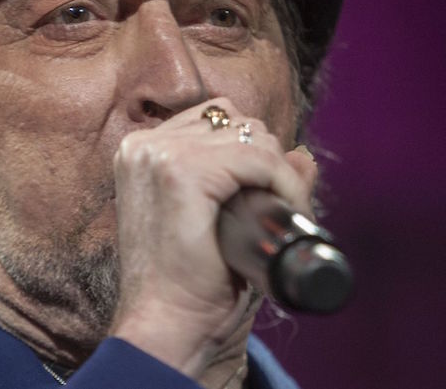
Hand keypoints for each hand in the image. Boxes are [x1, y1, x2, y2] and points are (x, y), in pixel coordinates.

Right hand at [108, 98, 316, 378]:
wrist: (167, 327)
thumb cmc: (190, 287)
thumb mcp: (225, 224)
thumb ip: (259, 184)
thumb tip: (303, 155)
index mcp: (142, 152)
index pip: (214, 118)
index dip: (252, 152)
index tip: (270, 196)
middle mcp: (144, 145)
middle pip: (235, 120)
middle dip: (268, 161)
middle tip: (281, 210)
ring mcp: (160, 154)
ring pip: (251, 136)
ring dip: (279, 173)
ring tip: (284, 215)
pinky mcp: (182, 172)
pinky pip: (258, 158)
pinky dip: (283, 183)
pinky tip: (286, 212)